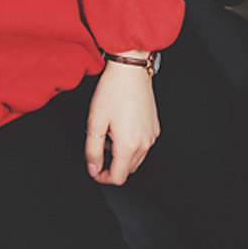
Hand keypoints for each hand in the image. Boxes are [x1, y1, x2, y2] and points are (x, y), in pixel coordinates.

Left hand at [84, 57, 159, 185]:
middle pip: (128, 170)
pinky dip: (129, 145)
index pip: (118, 177)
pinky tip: (117, 127)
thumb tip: (93, 168)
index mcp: (129, 145)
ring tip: (106, 134)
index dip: (102, 177)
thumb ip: (92, 150)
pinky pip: (142, 146)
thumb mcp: (95, 121)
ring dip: (120, 155)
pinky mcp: (155, 128)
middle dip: (110, 166)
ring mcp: (152, 136)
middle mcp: (145, 144)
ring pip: (136, 159)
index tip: (93, 168)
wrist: (130, 71)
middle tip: (96, 148)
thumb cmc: (112, 91)